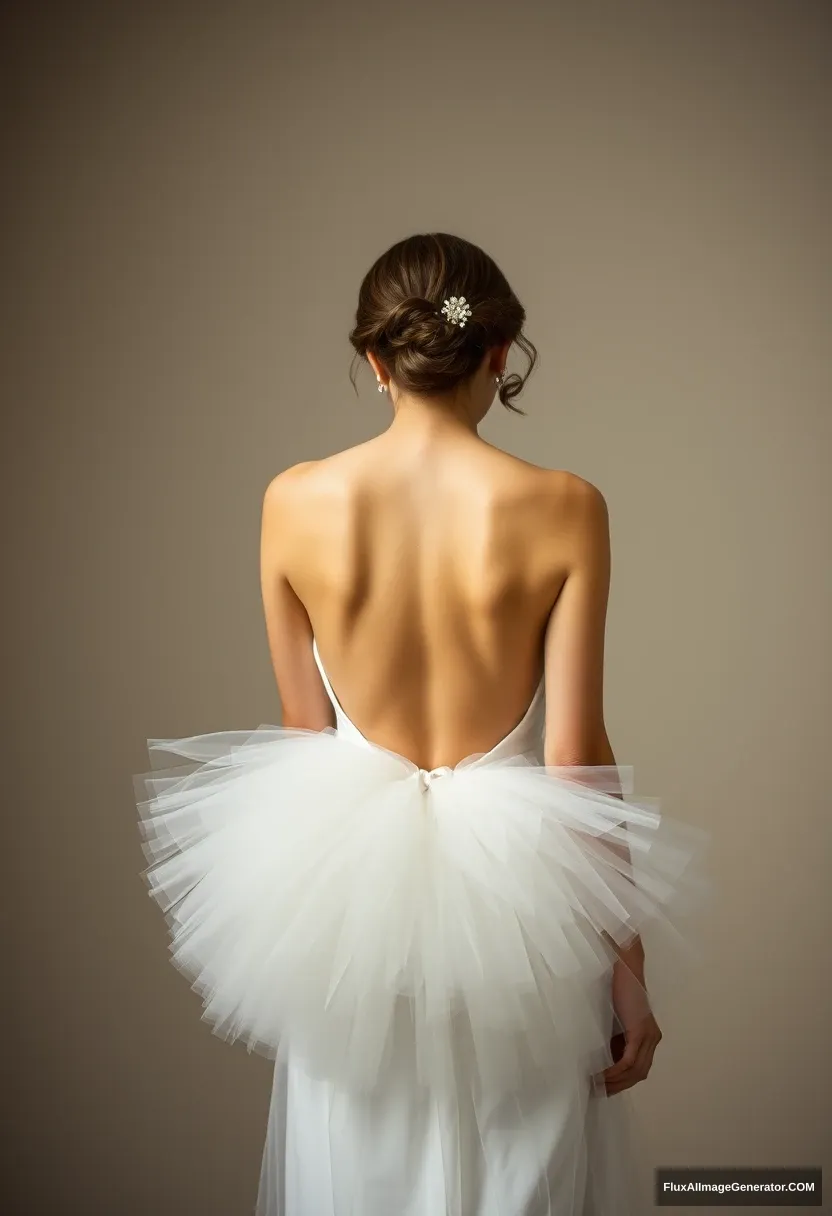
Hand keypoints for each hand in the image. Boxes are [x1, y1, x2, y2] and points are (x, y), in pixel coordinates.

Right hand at [599, 951, 661, 1093]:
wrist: (622, 962)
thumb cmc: (615, 983)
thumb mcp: (612, 1014)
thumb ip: (610, 1031)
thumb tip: (594, 1051)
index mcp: (647, 1035)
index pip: (637, 1068)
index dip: (621, 1081)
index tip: (602, 1087)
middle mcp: (652, 1038)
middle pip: (638, 1074)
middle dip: (618, 1086)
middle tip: (596, 1092)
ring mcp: (648, 1035)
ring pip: (635, 1071)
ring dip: (616, 1082)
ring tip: (596, 1086)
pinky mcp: (640, 1030)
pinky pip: (629, 1061)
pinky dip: (615, 1072)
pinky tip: (601, 1075)